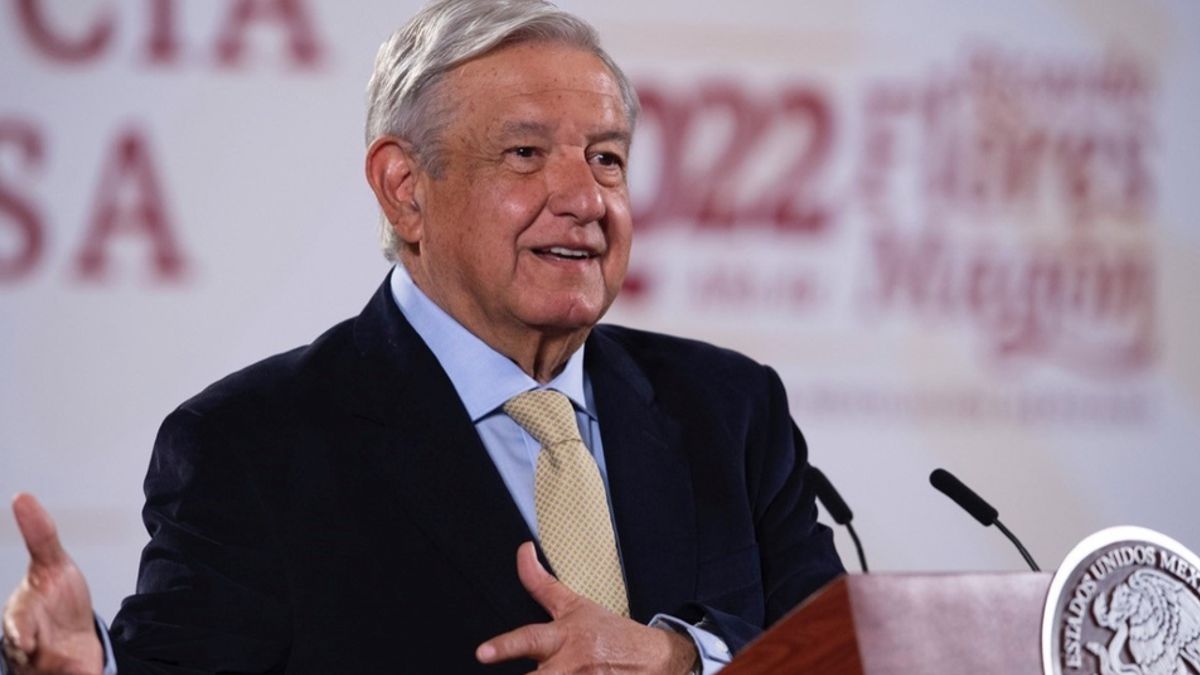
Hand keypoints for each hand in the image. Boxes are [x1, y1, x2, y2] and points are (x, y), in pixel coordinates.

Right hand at [2, 494, 101, 674]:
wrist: (73, 628)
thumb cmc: (56, 595)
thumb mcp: (53, 562)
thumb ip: (39, 534)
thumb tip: (22, 496)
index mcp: (20, 617)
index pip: (16, 625)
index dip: (19, 631)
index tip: (25, 639)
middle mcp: (27, 646)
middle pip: (29, 657)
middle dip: (38, 659)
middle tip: (41, 652)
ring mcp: (45, 664)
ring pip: (51, 670)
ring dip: (68, 669)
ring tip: (81, 670)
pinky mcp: (69, 672)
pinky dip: (85, 674)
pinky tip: (92, 673)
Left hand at [476, 542, 696, 673]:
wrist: (654, 660)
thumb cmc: (610, 634)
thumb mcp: (576, 606)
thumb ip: (542, 584)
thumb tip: (523, 551)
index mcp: (562, 639)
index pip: (528, 640)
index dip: (504, 647)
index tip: (482, 652)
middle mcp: (569, 666)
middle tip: (493, 660)